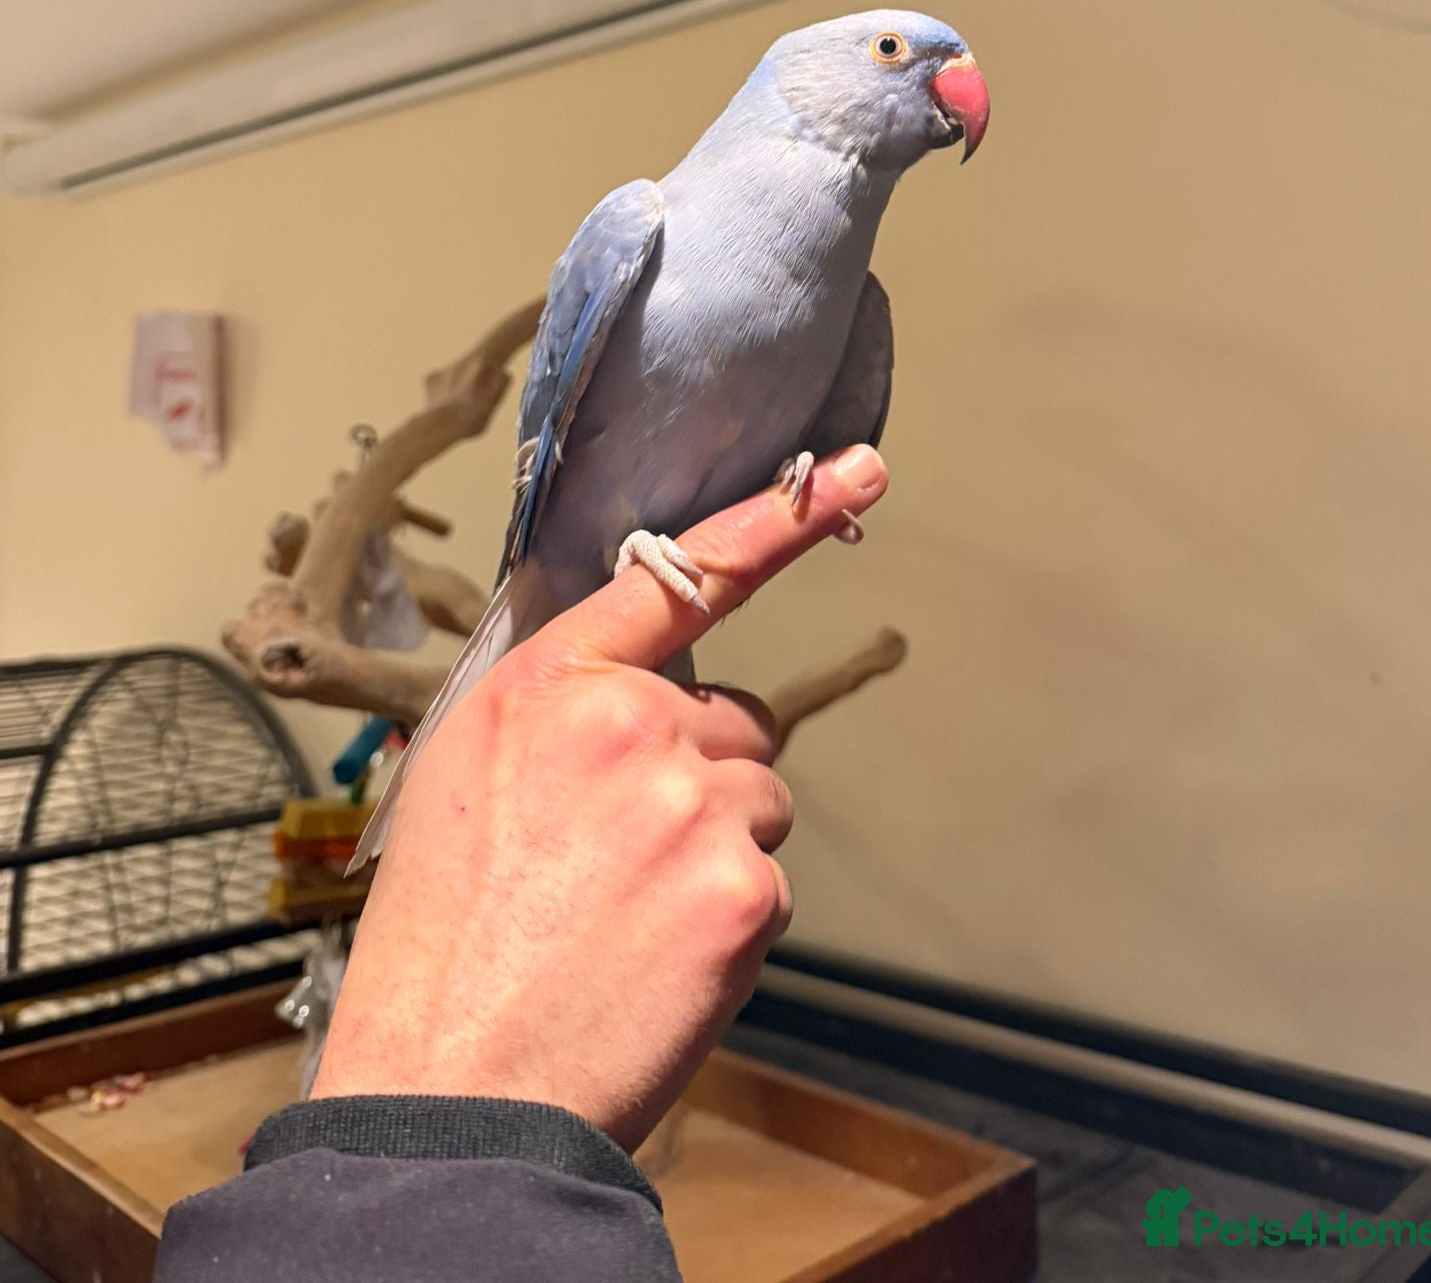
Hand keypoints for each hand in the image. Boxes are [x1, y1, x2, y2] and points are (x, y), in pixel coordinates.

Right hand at [311, 445, 888, 1149]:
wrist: (453, 1092)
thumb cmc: (445, 946)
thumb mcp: (464, 783)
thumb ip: (562, 716)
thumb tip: (645, 699)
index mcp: (546, 685)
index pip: (674, 576)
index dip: (773, 522)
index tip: (855, 468)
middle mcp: (626, 720)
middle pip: (729, 725)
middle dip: (695, 782)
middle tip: (612, 870)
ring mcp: (691, 800)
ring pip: (756, 804)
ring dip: (714, 855)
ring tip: (622, 925)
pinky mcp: (743, 886)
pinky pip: (768, 883)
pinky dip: (729, 928)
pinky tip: (654, 966)